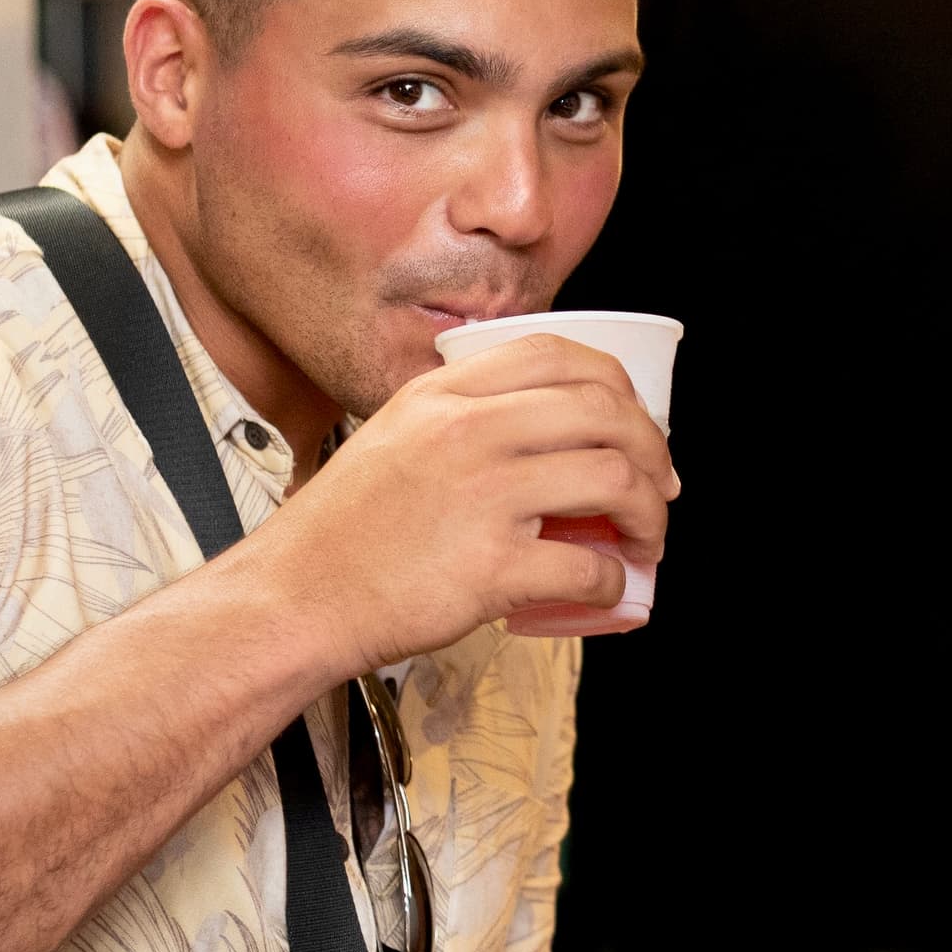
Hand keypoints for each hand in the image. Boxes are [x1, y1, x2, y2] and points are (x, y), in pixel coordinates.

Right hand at [256, 333, 676, 668]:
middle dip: (653, 450)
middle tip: (658, 487)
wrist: (293, 597)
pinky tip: (606, 589)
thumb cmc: (343, 531)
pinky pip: (586, 566)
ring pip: (613, 479)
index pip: (560, 354)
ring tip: (644, 539)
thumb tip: (540, 432)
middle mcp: (467, 431)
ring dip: (649, 514)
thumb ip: (458, 418)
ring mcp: (482, 496)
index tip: (633, 426)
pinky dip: (613, 582)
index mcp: (445, 394)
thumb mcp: (393, 436)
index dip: (618, 388)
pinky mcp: (490, 568)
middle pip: (605, 411)